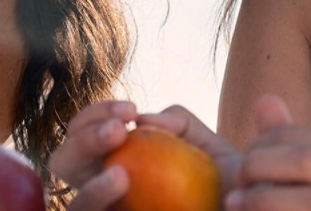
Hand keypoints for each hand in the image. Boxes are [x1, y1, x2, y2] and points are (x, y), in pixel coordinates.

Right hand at [50, 101, 240, 210]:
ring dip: (89, 184)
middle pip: (62, 163)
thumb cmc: (225, 186)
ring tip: (120, 172)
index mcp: (112, 164)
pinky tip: (121, 183)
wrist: (248, 208)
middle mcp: (100, 192)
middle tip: (117, 132)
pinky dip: (97, 199)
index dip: (94, 116)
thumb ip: (178, 122)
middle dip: (82, 140)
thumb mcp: (206, 144)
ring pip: (74, 206)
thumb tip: (140, 122)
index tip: (129, 110)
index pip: (81, 135)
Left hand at [226, 95, 310, 210]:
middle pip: (308, 159)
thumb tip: (267, 99)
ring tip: (237, 205)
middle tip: (236, 186)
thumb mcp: (280, 174)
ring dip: (265, 201)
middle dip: (260, 168)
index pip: (296, 135)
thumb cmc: (284, 209)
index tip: (240, 165)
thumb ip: (277, 140)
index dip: (257, 146)